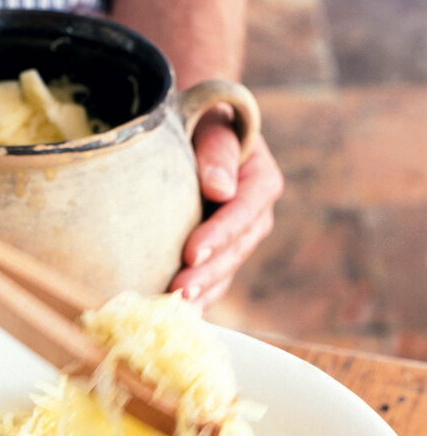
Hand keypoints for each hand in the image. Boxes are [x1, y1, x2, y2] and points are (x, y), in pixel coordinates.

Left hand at [169, 110, 282, 309]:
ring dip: (203, 292)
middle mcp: (255, 214)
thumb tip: (219, 189)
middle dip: (208, 273)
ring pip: (226, 270)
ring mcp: (238, 238)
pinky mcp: (220, 252)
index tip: (192, 253)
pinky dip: (199, 296)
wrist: (192, 131)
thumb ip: (216, 150)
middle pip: (237, 249)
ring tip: (175, 309)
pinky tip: (177, 315)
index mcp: (260, 181)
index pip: (243, 211)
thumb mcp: (210, 123)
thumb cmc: (199, 121)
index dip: (220, 235)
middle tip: (179, 293)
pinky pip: (214, 279)